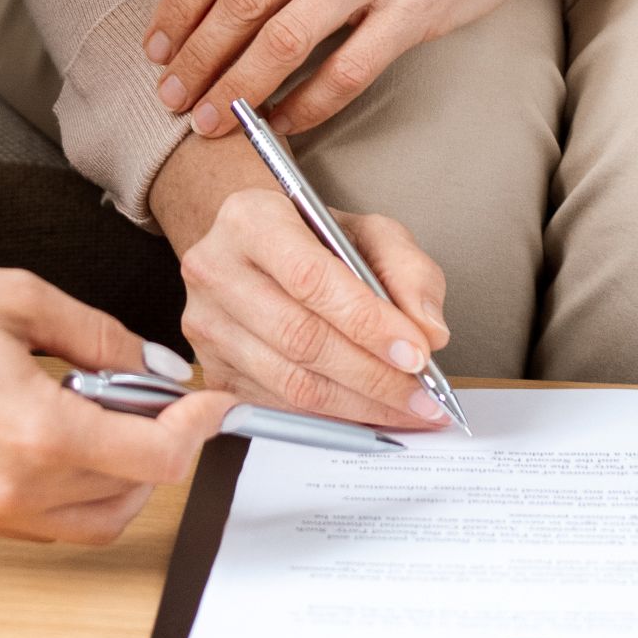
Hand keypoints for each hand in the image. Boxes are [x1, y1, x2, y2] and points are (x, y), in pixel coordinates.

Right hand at [0, 258, 225, 542]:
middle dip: (163, 448)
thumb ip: (101, 339)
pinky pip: (48, 524)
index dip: (199, 428)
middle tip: (158, 398)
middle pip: (134, 495)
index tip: (212, 402)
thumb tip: (156, 369)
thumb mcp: (20, 299)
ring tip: (107, 414)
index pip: (156, 459)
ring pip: (94, 522)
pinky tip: (63, 433)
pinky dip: (79, 490)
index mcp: (37, 432)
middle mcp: (15, 489)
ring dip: (124, 478)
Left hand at [146, 0, 581, 136]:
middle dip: (197, 58)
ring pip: (284, 41)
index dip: (177, 7)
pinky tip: (282, 123)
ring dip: (237, 89)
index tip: (156, 47)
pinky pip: (345, 72)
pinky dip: (304, 106)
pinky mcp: (419, 10)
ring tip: (211, 120)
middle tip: (171, 97)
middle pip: (242, 1)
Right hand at [150, 130, 453, 430]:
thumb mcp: (369, 232)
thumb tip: (429, 332)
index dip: (368, 322)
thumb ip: (408, 272)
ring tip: (407, 410)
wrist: (258, 250)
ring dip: (359, 405)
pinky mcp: (213, 370)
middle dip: (373, 375)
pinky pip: (279, 407)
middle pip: (300, 338)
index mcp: (250, 220)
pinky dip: (333, 418)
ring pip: (290, 382)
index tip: (417, 352)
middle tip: (424, 396)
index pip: (311, 278)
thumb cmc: (314, 238)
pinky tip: (371, 414)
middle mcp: (216, 270)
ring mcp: (207, 325)